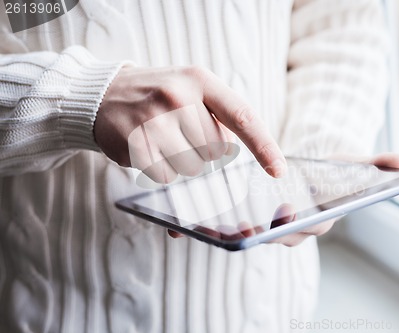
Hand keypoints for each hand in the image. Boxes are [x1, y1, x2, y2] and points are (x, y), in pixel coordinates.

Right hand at [95, 66, 286, 182]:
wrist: (104, 93)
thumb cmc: (157, 94)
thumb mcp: (189, 87)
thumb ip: (217, 113)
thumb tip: (231, 154)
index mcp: (200, 80)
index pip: (242, 116)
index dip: (264, 146)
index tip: (277, 170)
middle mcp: (178, 96)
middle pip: (216, 150)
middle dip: (203, 150)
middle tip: (180, 133)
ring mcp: (154, 119)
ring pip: (192, 167)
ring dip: (181, 162)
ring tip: (162, 139)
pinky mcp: (134, 143)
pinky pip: (165, 175)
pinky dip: (160, 169)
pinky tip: (147, 148)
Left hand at [167, 153, 398, 243]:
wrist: (297, 176)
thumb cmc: (323, 174)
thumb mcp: (347, 166)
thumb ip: (374, 165)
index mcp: (314, 220)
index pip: (310, 228)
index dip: (301, 224)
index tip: (289, 213)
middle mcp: (286, 229)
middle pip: (269, 236)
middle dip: (255, 234)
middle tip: (235, 227)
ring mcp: (260, 227)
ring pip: (240, 234)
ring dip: (220, 232)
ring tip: (198, 222)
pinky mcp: (238, 222)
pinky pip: (220, 227)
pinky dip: (202, 227)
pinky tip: (180, 220)